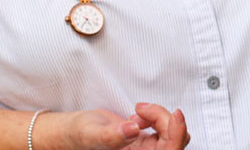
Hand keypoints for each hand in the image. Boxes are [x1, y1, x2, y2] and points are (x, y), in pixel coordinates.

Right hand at [37, 104, 188, 149]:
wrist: (73, 132)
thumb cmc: (77, 136)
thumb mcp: (90, 134)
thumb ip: (111, 135)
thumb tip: (133, 130)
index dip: (177, 135)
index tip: (176, 114)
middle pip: (173, 141)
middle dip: (165, 120)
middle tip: (143, 108)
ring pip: (170, 133)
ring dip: (160, 116)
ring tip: (137, 110)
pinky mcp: (145, 140)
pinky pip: (163, 127)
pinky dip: (156, 115)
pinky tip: (138, 113)